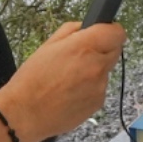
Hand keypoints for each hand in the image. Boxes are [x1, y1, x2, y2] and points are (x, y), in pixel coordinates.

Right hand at [0, 20, 124, 138]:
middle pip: (115, 51)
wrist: (25, 113)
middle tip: (80, 57)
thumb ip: (71, 31)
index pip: (117, 32)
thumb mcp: (47, 46)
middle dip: (101, 50)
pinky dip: (90, 89)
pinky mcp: (98, 103)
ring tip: (69, 80)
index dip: (110, 31)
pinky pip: (100, 90)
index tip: (101, 34)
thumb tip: (86, 28)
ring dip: (94, 72)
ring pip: (106, 72)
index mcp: (85, 47)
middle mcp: (97, 66)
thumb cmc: (32, 79)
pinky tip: (70, 94)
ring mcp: (100, 87)